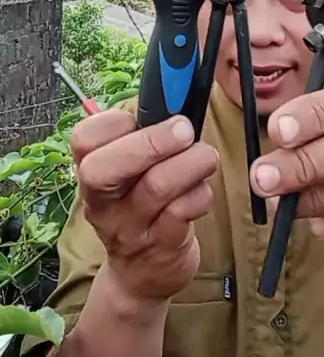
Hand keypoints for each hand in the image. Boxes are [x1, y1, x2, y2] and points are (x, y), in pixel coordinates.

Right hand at [71, 111, 217, 302]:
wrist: (140, 275)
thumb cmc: (140, 204)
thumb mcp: (132, 169)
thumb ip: (147, 132)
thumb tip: (179, 81)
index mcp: (92, 171)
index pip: (84, 139)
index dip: (114, 122)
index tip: (140, 116)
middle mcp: (103, 200)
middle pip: (107, 166)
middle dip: (152, 141)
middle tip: (184, 129)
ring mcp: (130, 227)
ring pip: (157, 185)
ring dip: (191, 161)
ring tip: (206, 156)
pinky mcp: (162, 246)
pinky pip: (184, 212)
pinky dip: (201, 193)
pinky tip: (202, 190)